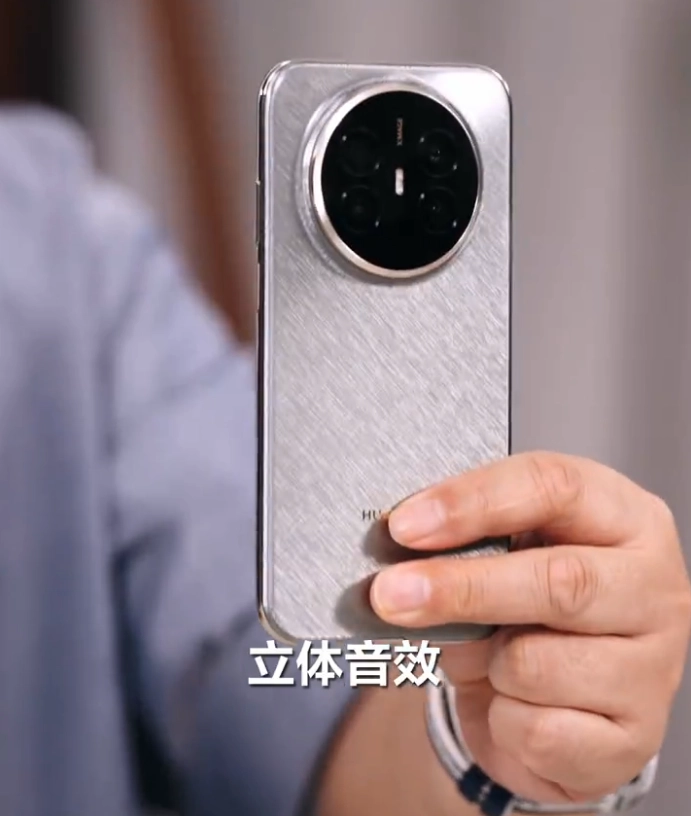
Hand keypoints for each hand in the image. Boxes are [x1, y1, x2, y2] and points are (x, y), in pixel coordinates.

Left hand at [369, 452, 690, 804]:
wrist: (568, 698)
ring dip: (485, 665)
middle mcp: (655, 587)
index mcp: (624, 518)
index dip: (473, 502)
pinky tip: (515, 706)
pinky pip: (538, 732)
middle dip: (461, 588)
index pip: (554, 487)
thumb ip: (469, 543)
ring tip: (492, 659)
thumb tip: (400, 557)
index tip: (405, 525)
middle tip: (390, 594)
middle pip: (558, 580)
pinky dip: (503, 720)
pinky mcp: (633, 739)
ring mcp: (654, 668)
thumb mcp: (507, 555)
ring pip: (537, 665)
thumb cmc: (532, 606)